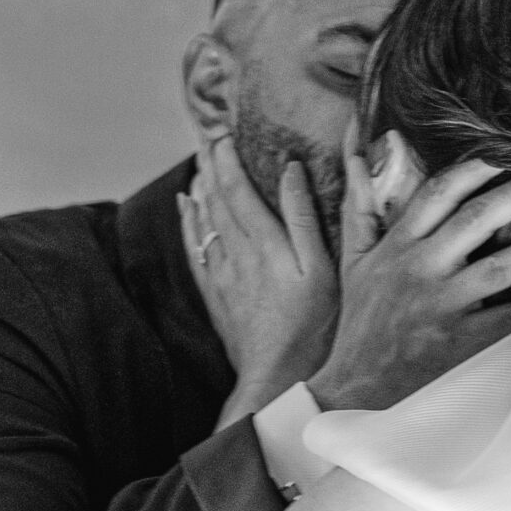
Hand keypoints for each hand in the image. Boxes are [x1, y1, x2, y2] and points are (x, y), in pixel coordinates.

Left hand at [181, 131, 337, 418]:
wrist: (277, 378)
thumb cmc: (312, 328)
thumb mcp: (323, 271)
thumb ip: (304, 218)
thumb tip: (291, 171)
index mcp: (264, 242)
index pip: (237, 187)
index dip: (229, 157)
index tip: (226, 132)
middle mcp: (236, 253)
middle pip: (216, 198)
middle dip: (212, 165)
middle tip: (210, 138)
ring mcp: (222, 275)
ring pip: (203, 219)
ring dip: (201, 187)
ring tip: (200, 162)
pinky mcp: (216, 295)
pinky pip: (195, 247)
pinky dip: (189, 222)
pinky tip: (187, 207)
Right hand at [309, 149, 510, 412]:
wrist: (352, 389)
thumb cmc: (359, 325)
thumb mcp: (352, 264)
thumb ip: (360, 213)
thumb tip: (358, 158)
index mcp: (397, 246)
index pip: (438, 192)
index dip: (476, 166)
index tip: (509, 149)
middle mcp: (420, 269)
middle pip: (475, 218)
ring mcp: (441, 306)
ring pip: (500, 268)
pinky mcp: (459, 343)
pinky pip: (507, 321)